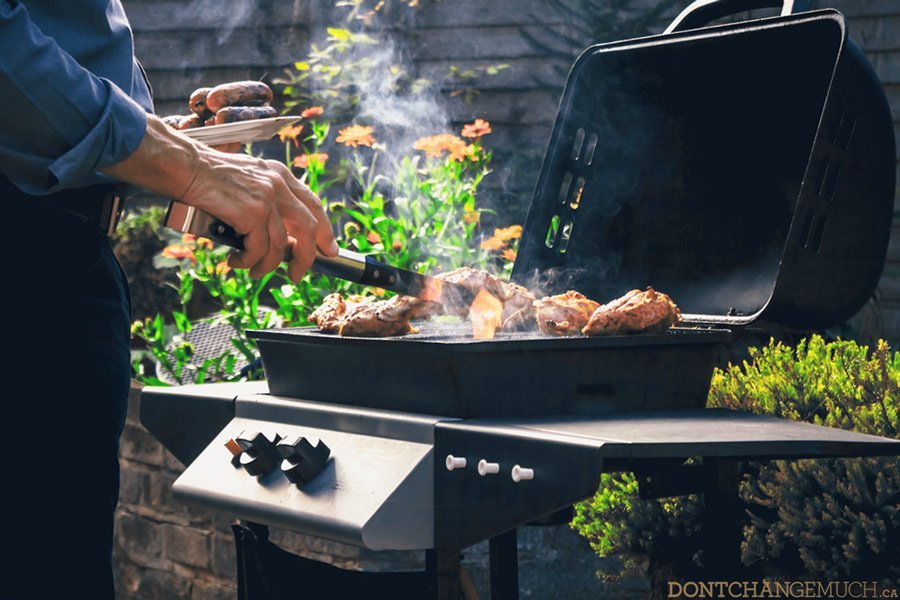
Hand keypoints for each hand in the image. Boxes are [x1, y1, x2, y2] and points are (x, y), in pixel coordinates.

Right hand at [102, 115, 337, 281]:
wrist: (184, 166)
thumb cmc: (207, 176)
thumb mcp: (247, 180)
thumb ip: (265, 199)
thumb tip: (277, 235)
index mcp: (280, 175)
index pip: (313, 205)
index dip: (324, 230)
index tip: (328, 249)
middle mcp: (279, 184)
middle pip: (308, 228)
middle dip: (306, 256)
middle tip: (296, 274)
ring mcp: (267, 198)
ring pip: (280, 245)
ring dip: (268, 266)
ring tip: (253, 271)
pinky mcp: (252, 213)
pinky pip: (260, 249)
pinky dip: (249, 261)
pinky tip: (237, 262)